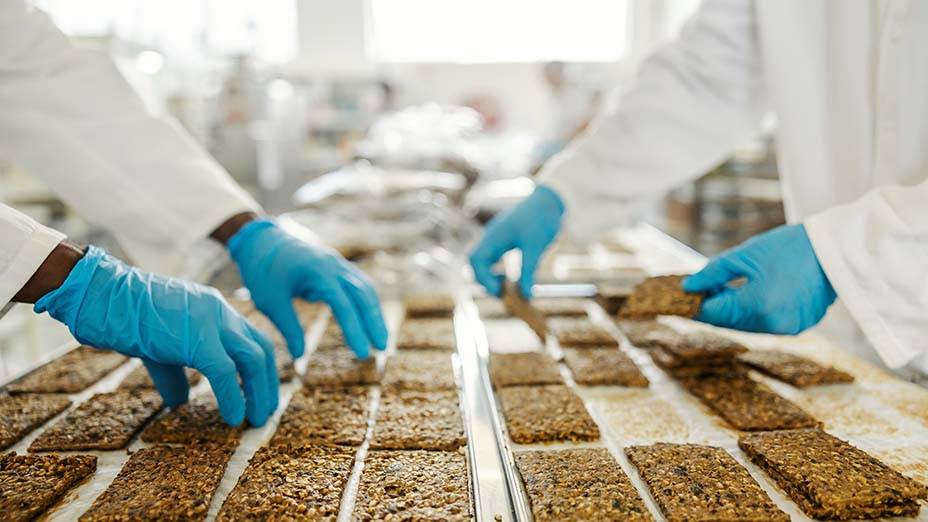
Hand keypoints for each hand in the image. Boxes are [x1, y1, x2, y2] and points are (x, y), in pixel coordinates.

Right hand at [34, 246, 277, 425]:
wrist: (102, 296)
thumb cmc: (124, 319)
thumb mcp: (160, 346)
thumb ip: (175, 373)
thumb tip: (180, 402)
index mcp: (216, 310)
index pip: (253, 338)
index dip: (263, 368)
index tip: (262, 393)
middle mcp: (221, 312)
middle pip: (261, 349)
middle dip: (268, 384)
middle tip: (265, 413)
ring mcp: (212, 322)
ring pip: (253, 359)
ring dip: (258, 393)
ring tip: (255, 420)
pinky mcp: (198, 339)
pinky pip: (225, 372)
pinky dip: (233, 397)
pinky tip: (233, 418)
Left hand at [228, 220, 387, 358]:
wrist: (261, 239)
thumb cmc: (262, 270)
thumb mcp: (269, 301)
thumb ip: (288, 328)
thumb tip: (299, 356)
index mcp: (318, 272)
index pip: (344, 305)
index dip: (355, 330)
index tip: (363, 354)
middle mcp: (334, 265)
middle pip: (364, 295)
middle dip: (375, 323)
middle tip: (383, 349)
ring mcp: (338, 264)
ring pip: (366, 289)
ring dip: (375, 314)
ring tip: (381, 340)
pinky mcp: (338, 267)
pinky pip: (360, 285)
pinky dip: (368, 304)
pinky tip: (370, 321)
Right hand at [469, 185, 564, 297]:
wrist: (550, 199)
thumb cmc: (541, 219)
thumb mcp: (535, 247)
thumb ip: (528, 271)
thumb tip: (526, 296)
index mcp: (494, 237)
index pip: (476, 260)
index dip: (483, 278)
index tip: (500, 292)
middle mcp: (491, 237)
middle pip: (477, 262)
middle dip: (486, 280)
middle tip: (504, 294)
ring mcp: (497, 237)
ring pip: (485, 260)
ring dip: (492, 275)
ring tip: (507, 287)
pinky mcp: (505, 237)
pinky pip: (494, 257)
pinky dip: (498, 269)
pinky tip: (511, 276)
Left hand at [683, 224, 835, 333]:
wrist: (836, 249)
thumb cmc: (790, 246)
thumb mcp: (745, 255)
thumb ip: (713, 273)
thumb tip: (688, 286)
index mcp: (758, 306)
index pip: (713, 313)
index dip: (693, 306)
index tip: (678, 299)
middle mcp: (773, 324)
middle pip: (728, 323)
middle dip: (710, 308)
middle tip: (696, 293)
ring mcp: (788, 328)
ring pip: (745, 326)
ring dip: (729, 312)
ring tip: (719, 291)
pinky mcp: (799, 326)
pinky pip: (764, 324)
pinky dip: (750, 313)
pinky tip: (744, 296)